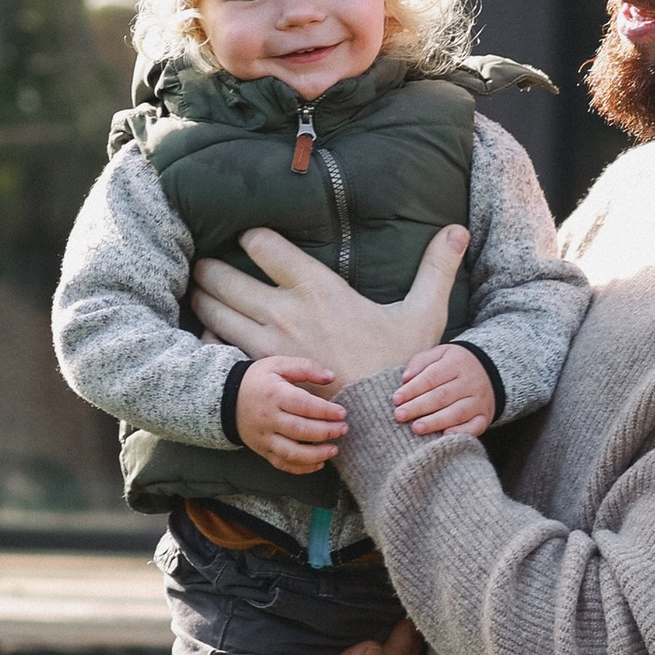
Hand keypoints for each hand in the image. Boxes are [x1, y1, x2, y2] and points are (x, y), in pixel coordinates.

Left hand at [192, 223, 468, 389]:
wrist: (379, 425)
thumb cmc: (399, 367)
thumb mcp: (425, 314)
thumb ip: (437, 268)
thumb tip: (458, 230)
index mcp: (317, 289)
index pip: (264, 245)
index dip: (251, 237)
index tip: (248, 237)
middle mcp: (283, 313)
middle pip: (224, 278)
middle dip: (208, 267)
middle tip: (201, 263)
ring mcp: (266, 346)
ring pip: (213, 313)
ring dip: (201, 299)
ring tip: (196, 291)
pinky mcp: (260, 374)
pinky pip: (219, 350)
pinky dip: (208, 339)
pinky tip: (207, 335)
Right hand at [233, 353, 347, 474]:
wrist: (226, 398)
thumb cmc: (258, 380)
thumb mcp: (278, 364)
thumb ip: (305, 368)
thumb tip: (330, 376)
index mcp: (274, 394)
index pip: (304, 405)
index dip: (325, 411)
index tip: (342, 413)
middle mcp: (268, 418)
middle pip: (300, 430)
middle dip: (326, 432)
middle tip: (343, 429)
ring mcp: (264, 437)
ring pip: (291, 452)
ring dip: (316, 454)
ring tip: (334, 450)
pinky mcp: (262, 450)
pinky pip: (282, 463)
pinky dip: (301, 468)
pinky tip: (318, 463)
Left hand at [392, 341, 495, 437]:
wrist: (492, 370)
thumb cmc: (456, 364)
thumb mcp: (440, 353)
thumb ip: (421, 362)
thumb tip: (405, 378)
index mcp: (456, 364)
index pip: (431, 377)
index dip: (413, 389)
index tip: (396, 399)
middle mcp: (470, 382)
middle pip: (442, 396)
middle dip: (419, 407)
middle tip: (399, 415)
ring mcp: (479, 400)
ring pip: (457, 413)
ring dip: (435, 422)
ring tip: (416, 428)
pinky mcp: (484, 416)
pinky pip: (475, 426)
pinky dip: (461, 432)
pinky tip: (445, 436)